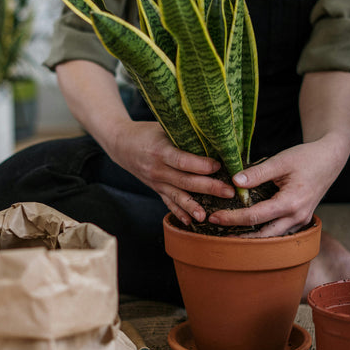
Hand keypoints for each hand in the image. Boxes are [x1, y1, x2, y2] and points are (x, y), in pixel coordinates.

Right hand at [108, 121, 235, 224]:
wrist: (121, 144)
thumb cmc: (146, 132)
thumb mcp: (162, 127)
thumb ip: (183, 133)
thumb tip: (213, 135)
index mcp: (160, 151)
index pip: (182, 161)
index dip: (201, 165)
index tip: (219, 166)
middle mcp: (157, 169)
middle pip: (185, 181)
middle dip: (208, 187)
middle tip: (229, 192)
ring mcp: (156, 182)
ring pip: (177, 196)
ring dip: (193, 207)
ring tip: (207, 216)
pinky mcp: (156, 189)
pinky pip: (168, 203)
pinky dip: (179, 213)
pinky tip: (190, 222)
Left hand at [208, 133, 349, 235]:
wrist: (330, 158)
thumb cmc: (307, 157)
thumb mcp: (281, 161)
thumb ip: (257, 173)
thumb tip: (234, 182)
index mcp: (291, 203)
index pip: (255, 216)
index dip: (232, 218)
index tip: (214, 218)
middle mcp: (297, 217)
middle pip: (263, 235)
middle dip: (239, 236)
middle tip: (216, 232)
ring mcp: (301, 220)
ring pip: (273, 237)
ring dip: (251, 237)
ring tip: (229, 234)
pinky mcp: (301, 219)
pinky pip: (280, 231)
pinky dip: (264, 232)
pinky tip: (248, 228)